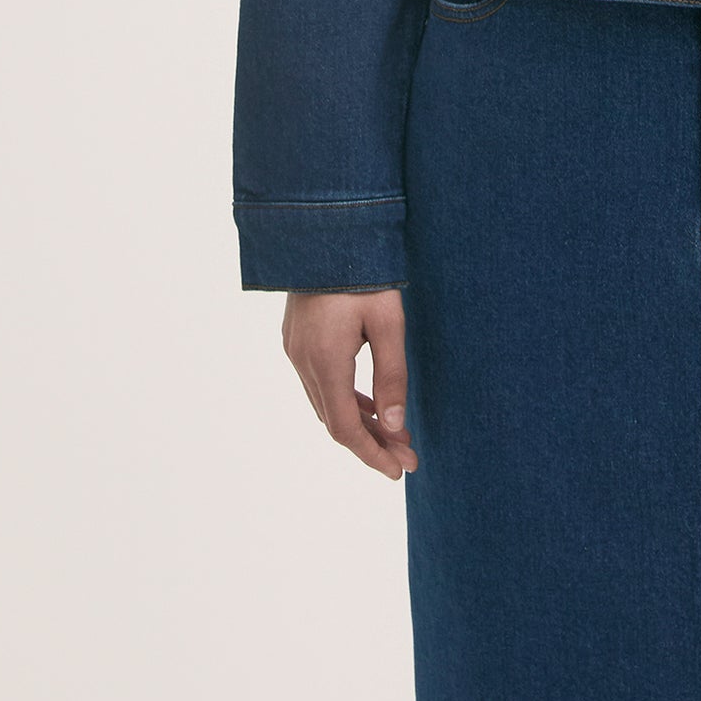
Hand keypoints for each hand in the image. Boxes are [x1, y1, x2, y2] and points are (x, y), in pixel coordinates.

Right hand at [282, 288, 418, 478]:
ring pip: (325, 404)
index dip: (372, 454)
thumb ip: (391, 375)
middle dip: (370, 443)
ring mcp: (294, 350)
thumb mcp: (388, 322)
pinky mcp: (295, 338)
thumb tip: (394, 427)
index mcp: (325, 361)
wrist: (324, 229)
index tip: (400, 470)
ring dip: (357, 422)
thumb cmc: (363, 271)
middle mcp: (302, 361)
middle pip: (335, 421)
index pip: (346, 429)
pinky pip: (318, 383)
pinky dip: (344, 399)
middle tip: (406, 455)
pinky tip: (368, 403)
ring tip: (393, 434)